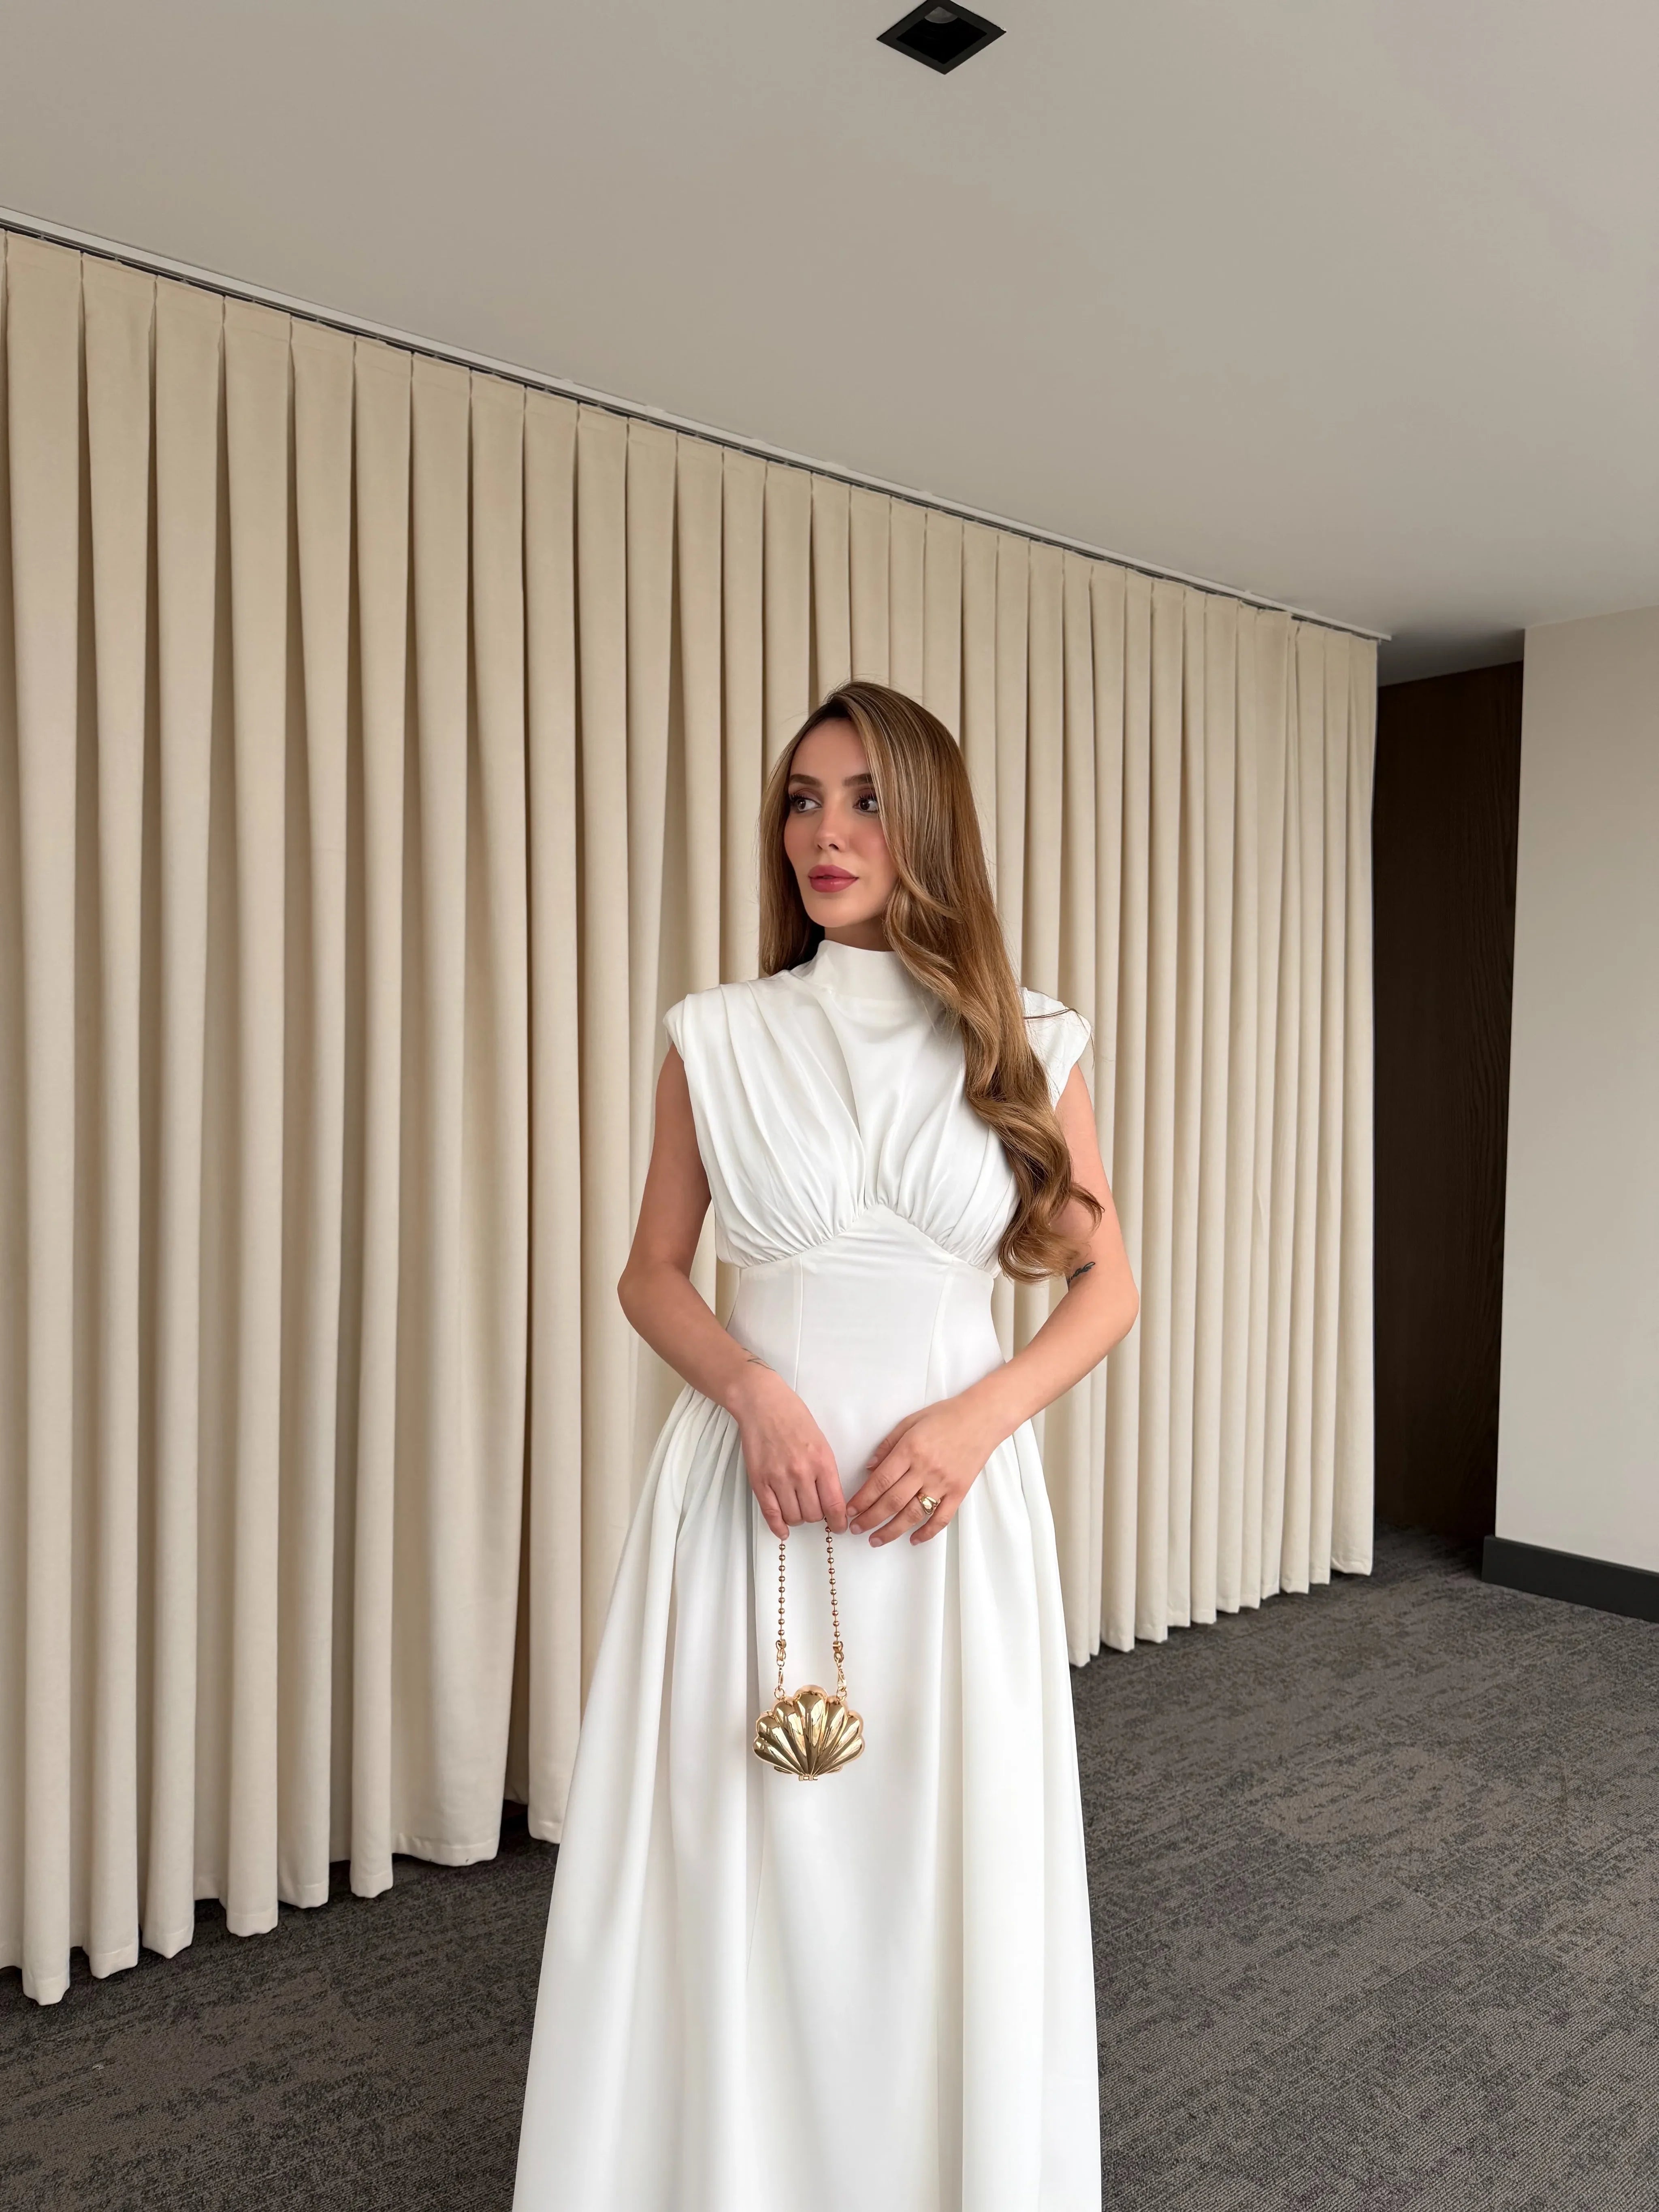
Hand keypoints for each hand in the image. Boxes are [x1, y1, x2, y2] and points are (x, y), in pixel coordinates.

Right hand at [731, 1361, 847, 1539]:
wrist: (763, 1405)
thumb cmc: (794, 1418)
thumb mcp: (822, 1443)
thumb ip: (826, 1472)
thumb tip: (831, 1499)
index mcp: (822, 1462)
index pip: (835, 1505)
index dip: (839, 1522)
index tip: (840, 1526)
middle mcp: (801, 1473)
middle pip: (814, 1515)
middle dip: (817, 1517)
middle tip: (815, 1510)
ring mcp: (779, 1478)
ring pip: (793, 1517)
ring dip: (798, 1518)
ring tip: (798, 1510)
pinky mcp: (759, 1481)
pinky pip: (771, 1513)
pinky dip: (778, 1527)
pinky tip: (783, 1530)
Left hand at [845, 1392, 1003, 1545]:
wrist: (982, 1418)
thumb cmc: (945, 1416)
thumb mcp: (911, 1421)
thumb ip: (888, 1444)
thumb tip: (869, 1468)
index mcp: (910, 1449)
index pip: (880, 1481)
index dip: (863, 1499)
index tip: (850, 1510)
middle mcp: (925, 1469)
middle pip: (893, 1501)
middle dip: (871, 1518)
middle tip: (856, 1529)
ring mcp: (943, 1483)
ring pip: (913, 1514)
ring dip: (892, 1530)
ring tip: (876, 1540)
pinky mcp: (959, 1491)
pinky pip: (942, 1518)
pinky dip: (927, 1532)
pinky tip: (913, 1540)